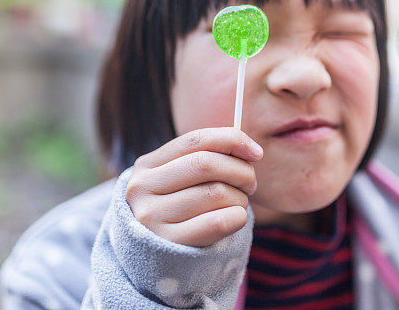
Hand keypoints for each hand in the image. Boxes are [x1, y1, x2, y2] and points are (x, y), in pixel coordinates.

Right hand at [126, 127, 263, 247]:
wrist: (153, 258)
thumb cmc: (178, 210)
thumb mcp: (179, 181)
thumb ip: (206, 158)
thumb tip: (249, 150)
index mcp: (146, 166)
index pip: (195, 140)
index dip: (231, 140)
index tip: (256, 152)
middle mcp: (142, 188)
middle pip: (207, 164)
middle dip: (241, 171)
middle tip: (250, 184)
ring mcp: (152, 217)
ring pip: (216, 192)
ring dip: (240, 198)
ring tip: (237, 205)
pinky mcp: (168, 244)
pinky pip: (218, 222)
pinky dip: (238, 217)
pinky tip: (236, 219)